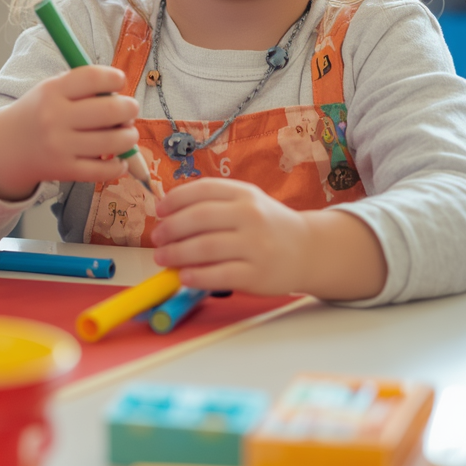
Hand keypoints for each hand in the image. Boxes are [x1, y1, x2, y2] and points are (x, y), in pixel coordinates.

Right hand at [0, 66, 139, 200]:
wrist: (8, 146)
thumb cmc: (39, 112)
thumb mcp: (51, 89)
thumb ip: (83, 87)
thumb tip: (123, 95)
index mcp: (52, 91)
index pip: (94, 78)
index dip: (115, 78)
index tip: (119, 81)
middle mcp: (55, 118)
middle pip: (111, 110)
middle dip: (130, 109)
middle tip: (130, 110)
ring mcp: (60, 147)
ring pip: (113, 142)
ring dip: (129, 136)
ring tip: (126, 133)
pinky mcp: (65, 171)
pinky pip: (104, 170)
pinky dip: (119, 165)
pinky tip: (119, 159)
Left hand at [150, 178, 386, 300]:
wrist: (308, 250)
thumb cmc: (267, 225)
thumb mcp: (247, 202)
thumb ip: (214, 202)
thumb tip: (169, 213)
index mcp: (244, 194)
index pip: (203, 190)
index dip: (175, 199)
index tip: (159, 210)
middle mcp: (250, 216)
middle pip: (200, 218)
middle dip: (171, 228)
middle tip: (157, 238)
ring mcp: (256, 245)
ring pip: (206, 247)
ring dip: (177, 253)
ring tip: (162, 258)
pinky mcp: (258, 274)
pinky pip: (221, 275)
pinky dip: (197, 276)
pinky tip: (184, 276)